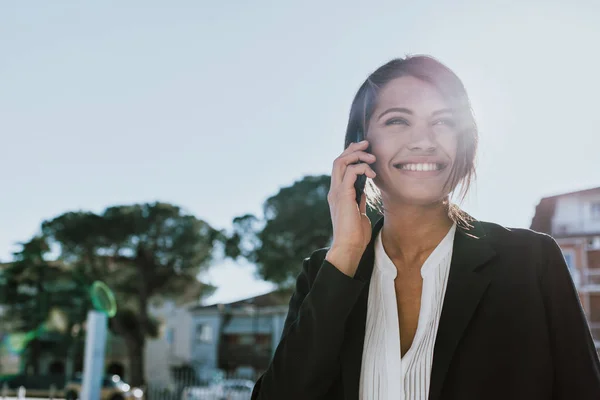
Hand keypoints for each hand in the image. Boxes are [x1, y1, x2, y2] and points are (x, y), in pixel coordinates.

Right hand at [326, 140, 375, 276]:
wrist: (349, 247)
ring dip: (358, 156)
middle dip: (353, 149)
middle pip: (338, 160)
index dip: (350, 154)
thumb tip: (364, 191)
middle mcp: (334, 190)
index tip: (364, 149)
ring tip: (372, 158)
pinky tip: (371, 174)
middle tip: (367, 143)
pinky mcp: (342, 196)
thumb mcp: (359, 213)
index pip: (340, 167)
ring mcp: (336, 192)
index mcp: (338, 194)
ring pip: (341, 162)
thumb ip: (359, 200)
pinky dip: (361, 168)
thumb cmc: (355, 235)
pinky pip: (349, 173)